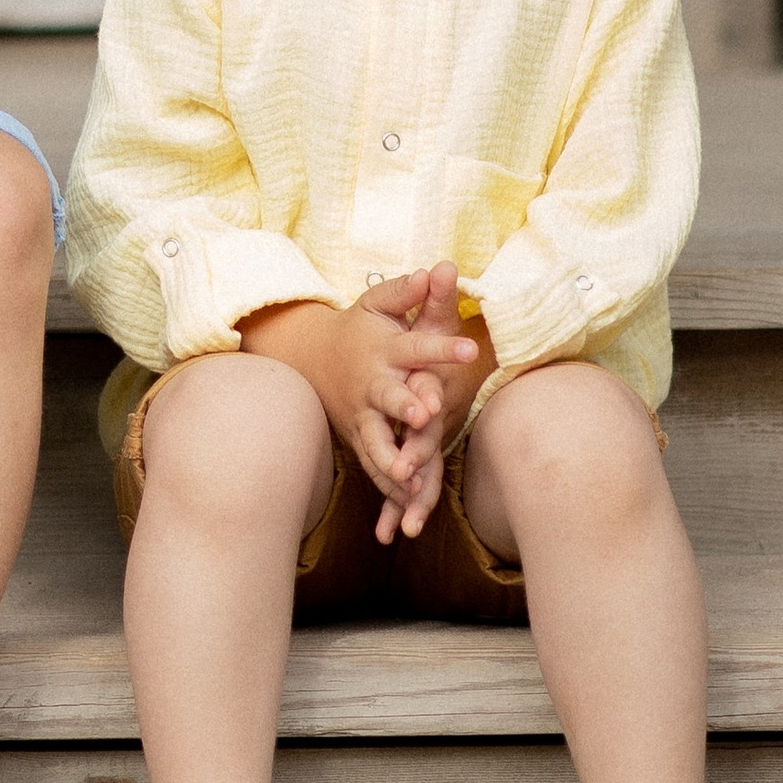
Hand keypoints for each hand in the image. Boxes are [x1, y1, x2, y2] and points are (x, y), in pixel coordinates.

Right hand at [246, 272, 477, 539]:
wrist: (312, 358)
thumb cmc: (359, 327)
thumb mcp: (378, 303)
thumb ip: (409, 290)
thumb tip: (440, 268)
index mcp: (385, 349)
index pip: (418, 346)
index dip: (442, 347)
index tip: (470, 349)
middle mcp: (373, 384)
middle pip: (389, 396)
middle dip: (406, 405)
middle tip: (426, 412)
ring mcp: (363, 416)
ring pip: (376, 441)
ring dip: (391, 458)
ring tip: (408, 476)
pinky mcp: (360, 440)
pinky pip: (373, 468)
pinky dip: (386, 490)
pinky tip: (403, 515)